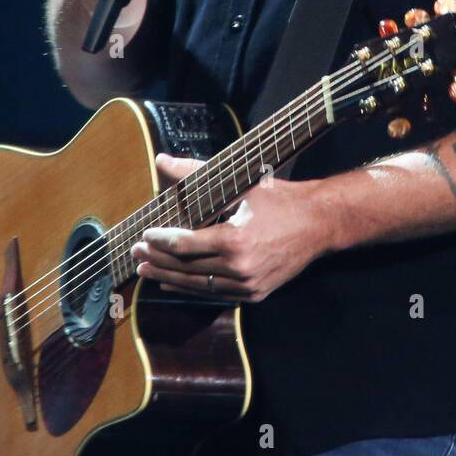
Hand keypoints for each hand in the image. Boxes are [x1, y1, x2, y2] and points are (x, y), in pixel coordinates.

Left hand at [131, 153, 331, 302]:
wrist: (320, 224)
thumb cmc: (281, 199)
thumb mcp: (240, 183)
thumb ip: (197, 172)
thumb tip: (163, 160)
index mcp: (235, 240)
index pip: (186, 245)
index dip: (161, 241)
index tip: (145, 234)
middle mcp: (240, 268)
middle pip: (187, 268)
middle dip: (158, 260)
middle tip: (136, 252)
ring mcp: (248, 285)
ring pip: (197, 286)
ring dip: (168, 278)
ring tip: (145, 270)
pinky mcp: (255, 294)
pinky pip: (215, 294)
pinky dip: (191, 288)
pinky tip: (172, 283)